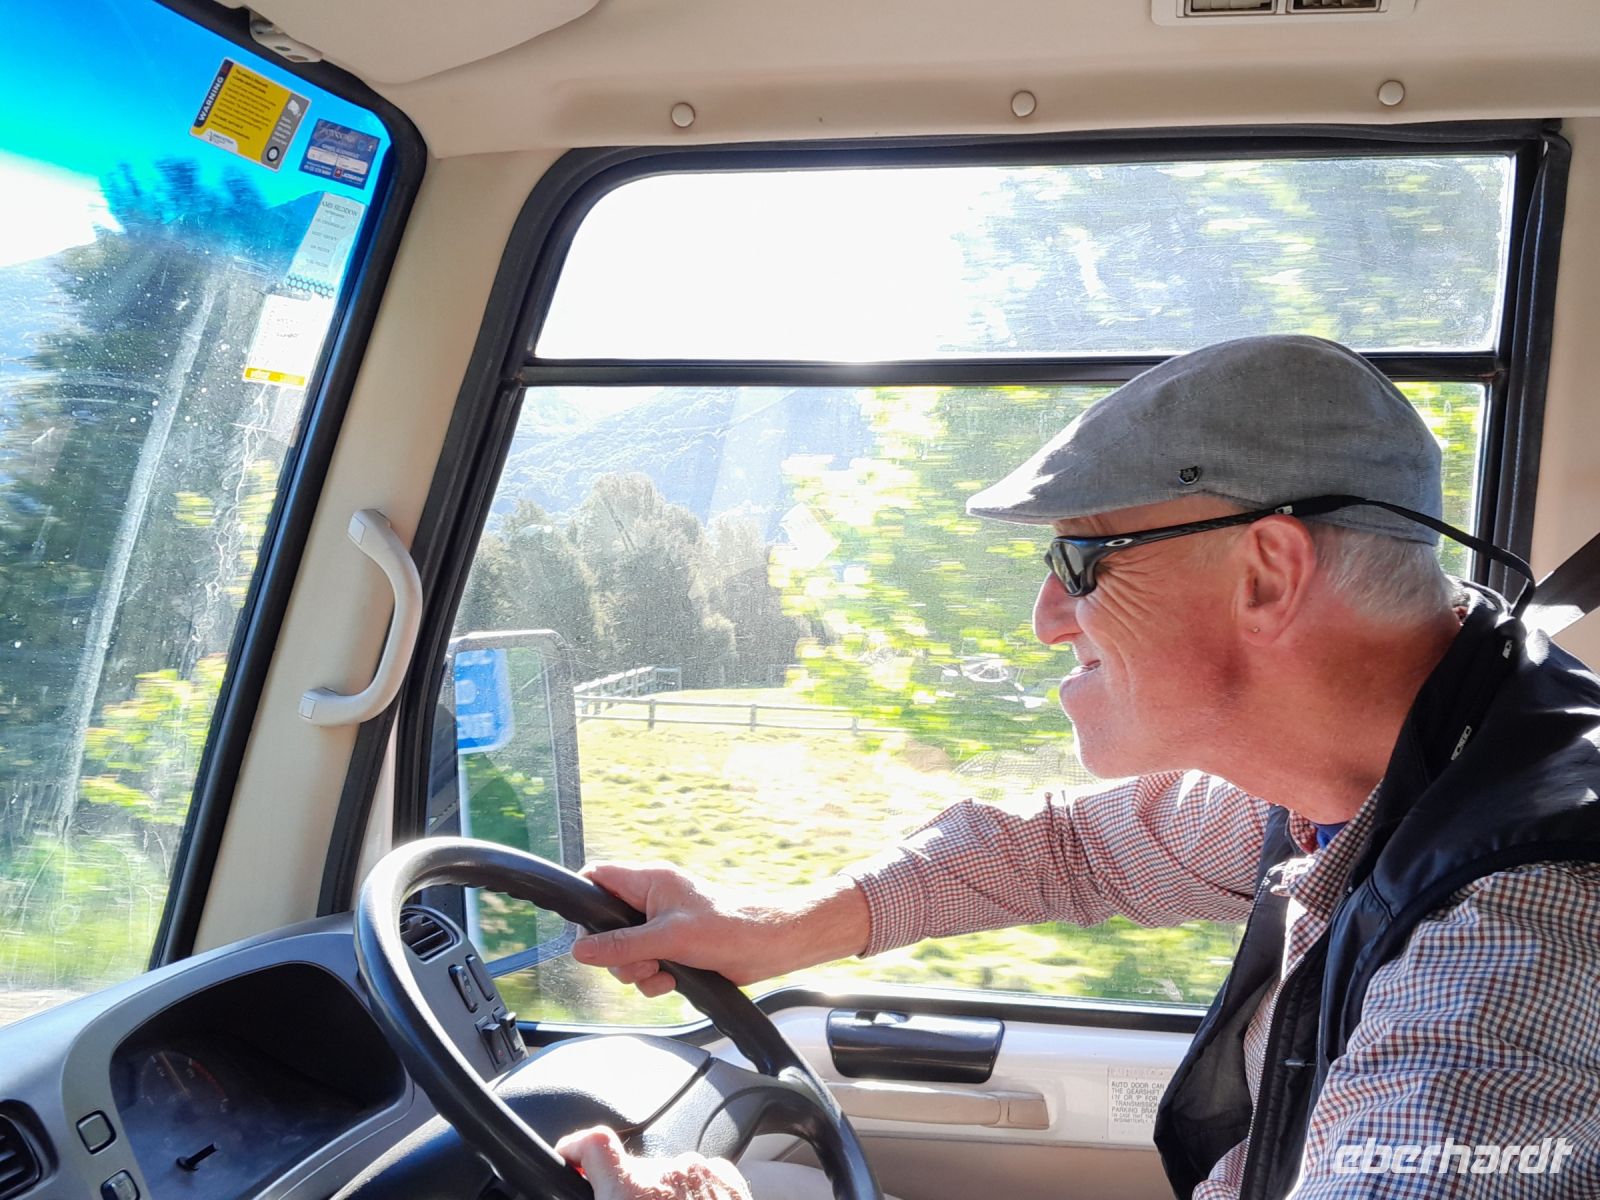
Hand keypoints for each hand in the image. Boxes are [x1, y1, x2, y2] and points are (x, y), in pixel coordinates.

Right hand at [554, 1125, 750, 1198]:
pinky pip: (698, 1179)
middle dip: (628, 1193)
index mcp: (631, 1191)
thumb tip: (598, 1196)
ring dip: (662, 1197)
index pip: (595, 1143)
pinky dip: (691, 1196)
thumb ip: (606, 1199)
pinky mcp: (726, 1178)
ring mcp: (700, 1172)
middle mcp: (667, 1173)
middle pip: (633, 1170)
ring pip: (667, 1176)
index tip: (571, 1156)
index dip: (577, 1147)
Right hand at [571, 862, 869, 996]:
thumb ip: (623, 944)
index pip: (598, 877)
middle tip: (640, 962)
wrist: (768, 948)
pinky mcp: (673, 949)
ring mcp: (661, 926)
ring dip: (637, 971)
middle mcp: (651, 902)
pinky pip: (645, 967)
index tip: (587, 932)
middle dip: (616, 954)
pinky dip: (654, 979)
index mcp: (649, 881)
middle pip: (606, 927)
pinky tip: (673, 981)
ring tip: (662, 972)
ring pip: (624, 952)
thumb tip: (582, 951)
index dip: (584, 902)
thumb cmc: (729, 927)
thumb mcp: (670, 937)